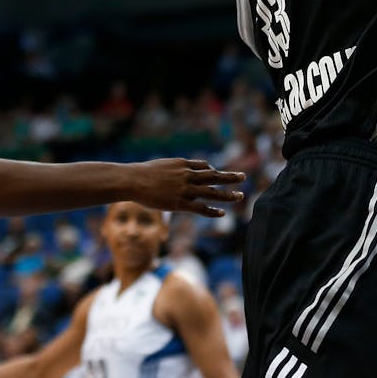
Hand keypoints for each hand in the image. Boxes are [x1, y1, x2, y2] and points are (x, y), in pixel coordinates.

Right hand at [128, 158, 244, 216]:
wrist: (133, 180)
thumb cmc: (143, 173)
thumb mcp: (162, 165)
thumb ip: (173, 168)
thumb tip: (177, 172)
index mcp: (183, 164)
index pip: (204, 166)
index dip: (213, 170)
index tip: (218, 174)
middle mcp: (187, 175)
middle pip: (213, 176)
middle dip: (229, 177)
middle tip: (243, 176)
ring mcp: (185, 189)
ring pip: (212, 191)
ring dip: (228, 194)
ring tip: (240, 196)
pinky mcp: (179, 203)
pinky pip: (200, 208)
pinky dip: (212, 211)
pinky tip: (222, 213)